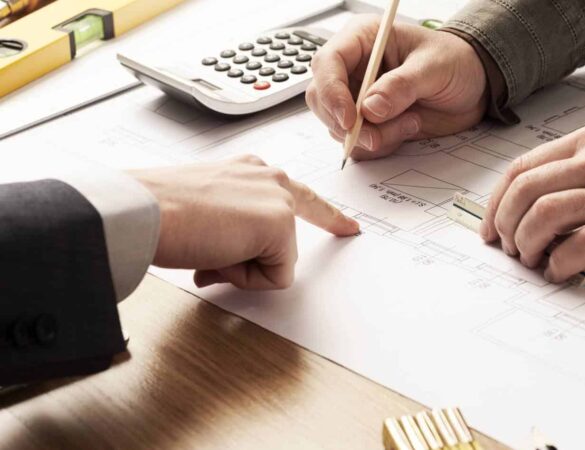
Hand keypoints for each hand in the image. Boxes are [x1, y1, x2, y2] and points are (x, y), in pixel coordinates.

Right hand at [128, 156, 359, 289]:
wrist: (143, 210)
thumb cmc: (158, 211)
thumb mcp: (204, 213)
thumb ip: (229, 231)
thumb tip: (222, 265)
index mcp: (250, 170)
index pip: (299, 195)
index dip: (328, 216)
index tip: (349, 226)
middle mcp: (269, 177)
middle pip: (291, 234)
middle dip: (253, 258)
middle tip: (264, 242)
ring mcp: (277, 199)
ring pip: (278, 260)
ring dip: (241, 268)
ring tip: (206, 250)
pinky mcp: (279, 224)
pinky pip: (275, 276)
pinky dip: (244, 278)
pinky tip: (216, 257)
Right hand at [307, 15, 487, 158]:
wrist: (475, 85)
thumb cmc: (455, 61)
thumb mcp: (434, 67)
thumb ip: (402, 86)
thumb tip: (369, 108)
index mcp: (363, 40)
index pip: (327, 63)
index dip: (332, 92)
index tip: (350, 119)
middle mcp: (354, 69)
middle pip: (322, 99)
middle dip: (347, 124)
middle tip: (378, 136)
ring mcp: (359, 98)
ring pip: (338, 126)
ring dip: (373, 136)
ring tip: (411, 122)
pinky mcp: (370, 122)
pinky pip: (358, 143)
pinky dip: (381, 145)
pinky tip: (409, 127)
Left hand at [481, 124, 584, 281]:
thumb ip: (572, 173)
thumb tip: (523, 209)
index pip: (521, 168)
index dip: (496, 203)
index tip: (491, 228)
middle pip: (527, 190)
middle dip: (506, 225)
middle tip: (510, 248)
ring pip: (547, 214)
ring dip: (527, 244)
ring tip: (532, 260)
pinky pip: (582, 245)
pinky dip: (559, 263)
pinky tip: (559, 272)